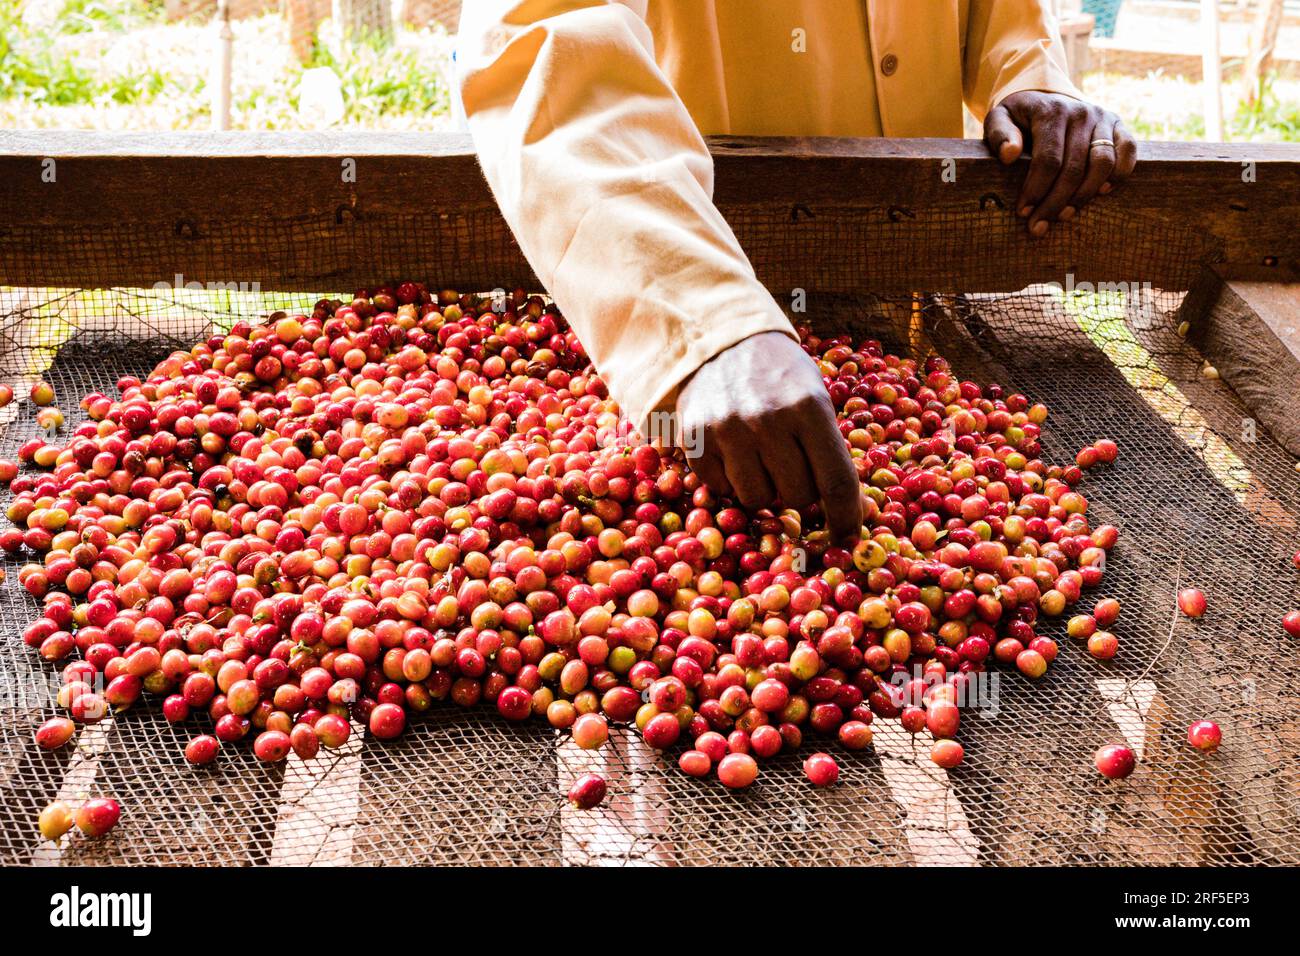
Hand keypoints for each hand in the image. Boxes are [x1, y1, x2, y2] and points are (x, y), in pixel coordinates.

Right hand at [675, 331, 862, 543]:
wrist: (721, 338)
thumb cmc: (779, 374)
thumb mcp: (814, 398)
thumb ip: (830, 450)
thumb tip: (853, 513)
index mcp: (809, 407)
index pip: (836, 480)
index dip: (845, 517)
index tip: (848, 539)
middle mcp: (767, 420)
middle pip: (796, 496)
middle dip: (799, 491)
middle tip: (791, 467)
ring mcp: (727, 430)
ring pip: (756, 498)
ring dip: (763, 488)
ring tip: (760, 457)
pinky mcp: (695, 438)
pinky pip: (720, 488)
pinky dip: (730, 480)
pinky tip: (732, 451)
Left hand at [984, 91, 1136, 236]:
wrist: (1046, 96)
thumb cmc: (1019, 116)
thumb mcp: (1000, 117)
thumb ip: (999, 133)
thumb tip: (1009, 155)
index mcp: (1051, 112)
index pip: (1048, 159)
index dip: (1036, 189)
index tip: (1023, 212)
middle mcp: (1080, 113)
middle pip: (1074, 167)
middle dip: (1055, 202)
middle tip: (1039, 225)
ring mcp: (1102, 118)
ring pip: (1103, 163)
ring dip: (1084, 195)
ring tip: (1064, 214)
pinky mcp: (1118, 125)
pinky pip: (1128, 151)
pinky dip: (1119, 174)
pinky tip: (1101, 193)